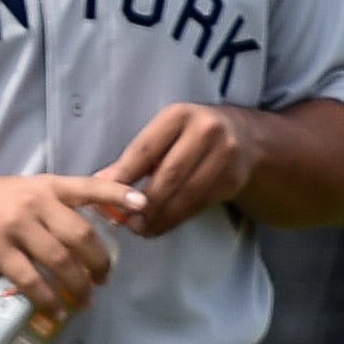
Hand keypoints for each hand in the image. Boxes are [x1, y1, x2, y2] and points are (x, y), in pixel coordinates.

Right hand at [0, 172, 144, 315]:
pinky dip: (48, 300)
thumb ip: (60, 201)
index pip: (88, 187)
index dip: (117, 195)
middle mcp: (35, 204)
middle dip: (100, 263)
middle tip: (104, 279)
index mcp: (46, 186)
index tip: (143, 206)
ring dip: (78, 286)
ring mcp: (16, 228)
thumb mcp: (27, 188)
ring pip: (60, 262)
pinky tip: (56, 310)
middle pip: (81, 237)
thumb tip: (102, 218)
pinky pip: (31, 281)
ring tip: (85, 300)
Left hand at [97, 104, 259, 237]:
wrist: (244, 136)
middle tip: (126, 222)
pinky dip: (178, 217)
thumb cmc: (188, 135)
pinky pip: (201, 203)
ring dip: (161, 216)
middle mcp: (206, 131)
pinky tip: (163, 225)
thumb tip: (99, 182)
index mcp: (179, 115)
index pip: (145, 149)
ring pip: (187, 193)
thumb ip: (132, 158)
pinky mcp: (235, 178)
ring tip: (141, 228)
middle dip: (145, 202)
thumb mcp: (163, 134)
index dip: (124, 175)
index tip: (106, 197)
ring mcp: (226, 155)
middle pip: (168, 174)